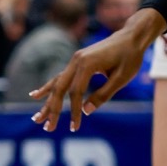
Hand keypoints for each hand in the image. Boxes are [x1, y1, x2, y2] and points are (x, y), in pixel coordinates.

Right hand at [29, 8, 166, 132]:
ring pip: (56, 84)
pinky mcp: (76, 62)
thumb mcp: (121, 78)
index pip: (76, 92)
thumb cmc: (130, 57)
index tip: (74, 127)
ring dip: (47, 102)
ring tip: (36, 118)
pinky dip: (48, 88)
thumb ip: (103, 94)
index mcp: (87, 64)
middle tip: (47, 128)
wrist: (130, 37)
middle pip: (60, 89)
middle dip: (52, 109)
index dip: (74, 111)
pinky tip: (36, 95)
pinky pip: (59, 77)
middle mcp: (76, 61)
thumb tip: (86, 111)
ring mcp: (74, 61)